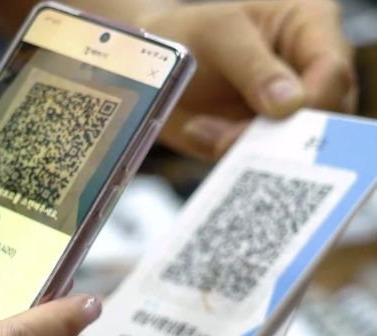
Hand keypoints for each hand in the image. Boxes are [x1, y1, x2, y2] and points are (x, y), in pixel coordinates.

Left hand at [138, 0, 354, 159]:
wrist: (149, 67)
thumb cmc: (186, 34)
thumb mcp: (219, 36)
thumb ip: (254, 67)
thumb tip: (289, 104)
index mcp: (310, 28)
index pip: (333, 72)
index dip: (312, 101)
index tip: (276, 115)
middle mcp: (309, 72)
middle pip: (324, 118)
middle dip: (279, 135)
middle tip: (229, 136)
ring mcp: (289, 112)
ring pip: (295, 148)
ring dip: (249, 148)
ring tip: (205, 131)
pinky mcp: (264, 141)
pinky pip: (263, 162)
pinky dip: (231, 157)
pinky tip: (200, 135)